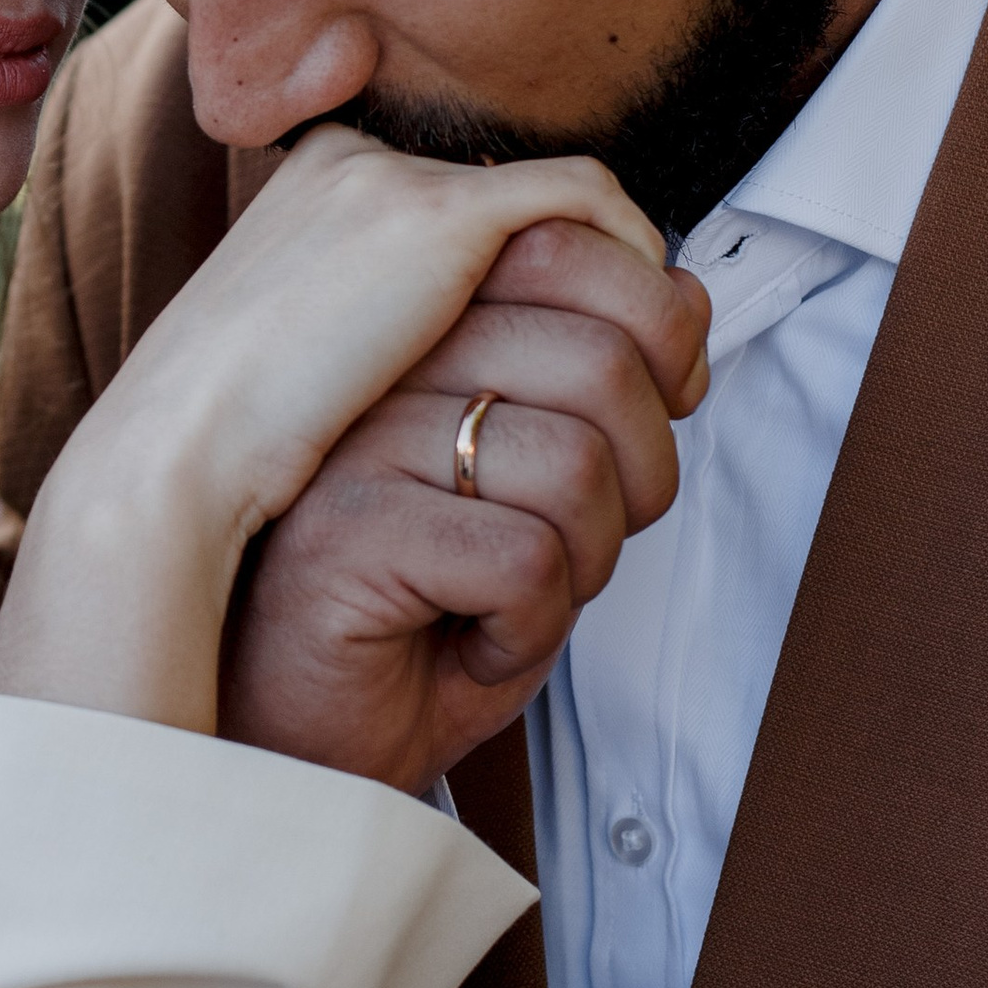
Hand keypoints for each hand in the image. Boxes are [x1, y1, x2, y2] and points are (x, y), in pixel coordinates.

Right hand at [0, 134, 663, 742]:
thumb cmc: (224, 463)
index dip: (569, 286)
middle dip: (626, 294)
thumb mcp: (314, 393)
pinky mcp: (430, 219)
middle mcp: (355, 168)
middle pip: (544, 206)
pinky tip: (657, 363)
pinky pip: (585, 214)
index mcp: (316, 202)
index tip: (619, 366)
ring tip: (665, 386)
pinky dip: (636, 279)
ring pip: (577, 212)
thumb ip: (393, 359)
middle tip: (672, 379)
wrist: (172, 468)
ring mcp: (391, 184)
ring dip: (637, 304)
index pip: (486, 212)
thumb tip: (496, 379)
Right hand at [223, 224, 709, 791]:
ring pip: (574, 463)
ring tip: (518, 598)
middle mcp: (376, 368)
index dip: (654, 324)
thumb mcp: (527, 486)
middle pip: (597, 359)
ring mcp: (350, 447)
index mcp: (413, 331)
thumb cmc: (415, 618)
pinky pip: (523, 557)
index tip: (663, 403)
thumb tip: (683, 294)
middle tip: (587, 543)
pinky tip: (473, 638)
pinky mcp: (341, 535)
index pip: (559, 245)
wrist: (304, 742)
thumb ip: (590, 383)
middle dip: (643, 476)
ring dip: (585, 564)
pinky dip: (531, 626)